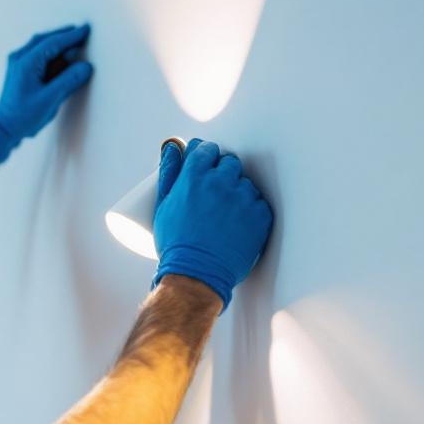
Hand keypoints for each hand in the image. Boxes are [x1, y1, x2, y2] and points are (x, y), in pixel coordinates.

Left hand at [0, 24, 94, 162]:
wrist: (4, 129)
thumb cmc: (23, 117)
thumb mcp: (49, 99)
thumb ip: (68, 81)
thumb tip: (85, 67)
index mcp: (26, 63)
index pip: (53, 43)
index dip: (71, 36)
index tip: (86, 30)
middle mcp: (19, 58)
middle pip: (46, 40)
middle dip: (65, 36)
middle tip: (83, 33)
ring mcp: (17, 63)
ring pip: (41, 46)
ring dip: (58, 44)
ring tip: (75, 43)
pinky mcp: (19, 70)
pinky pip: (37, 54)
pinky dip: (51, 53)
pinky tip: (61, 56)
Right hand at [152, 139, 272, 310]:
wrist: (197, 276)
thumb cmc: (175, 243)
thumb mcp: (163, 206)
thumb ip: (168, 173)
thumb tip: (172, 147)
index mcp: (194, 176)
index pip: (207, 149)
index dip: (206, 157)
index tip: (205, 166)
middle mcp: (221, 182)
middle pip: (230, 163)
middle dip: (223, 173)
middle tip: (214, 194)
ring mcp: (243, 198)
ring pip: (245, 184)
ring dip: (238, 193)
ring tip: (226, 214)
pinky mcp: (260, 215)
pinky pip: (259, 203)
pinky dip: (251, 211)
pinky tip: (239, 224)